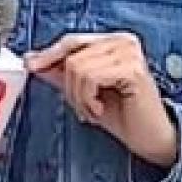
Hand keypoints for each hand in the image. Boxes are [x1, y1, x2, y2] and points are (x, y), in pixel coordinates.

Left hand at [25, 33, 178, 168]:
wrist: (151, 139)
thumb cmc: (123, 116)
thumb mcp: (83, 91)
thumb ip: (61, 73)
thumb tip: (32, 59)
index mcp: (112, 41)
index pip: (71, 41)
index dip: (49, 55)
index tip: (31, 66)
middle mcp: (123, 41)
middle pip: (70, 54)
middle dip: (69, 86)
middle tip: (84, 107)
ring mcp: (129, 52)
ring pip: (77, 67)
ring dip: (79, 97)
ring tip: (94, 109)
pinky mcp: (132, 68)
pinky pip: (90, 78)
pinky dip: (88, 99)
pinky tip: (100, 109)